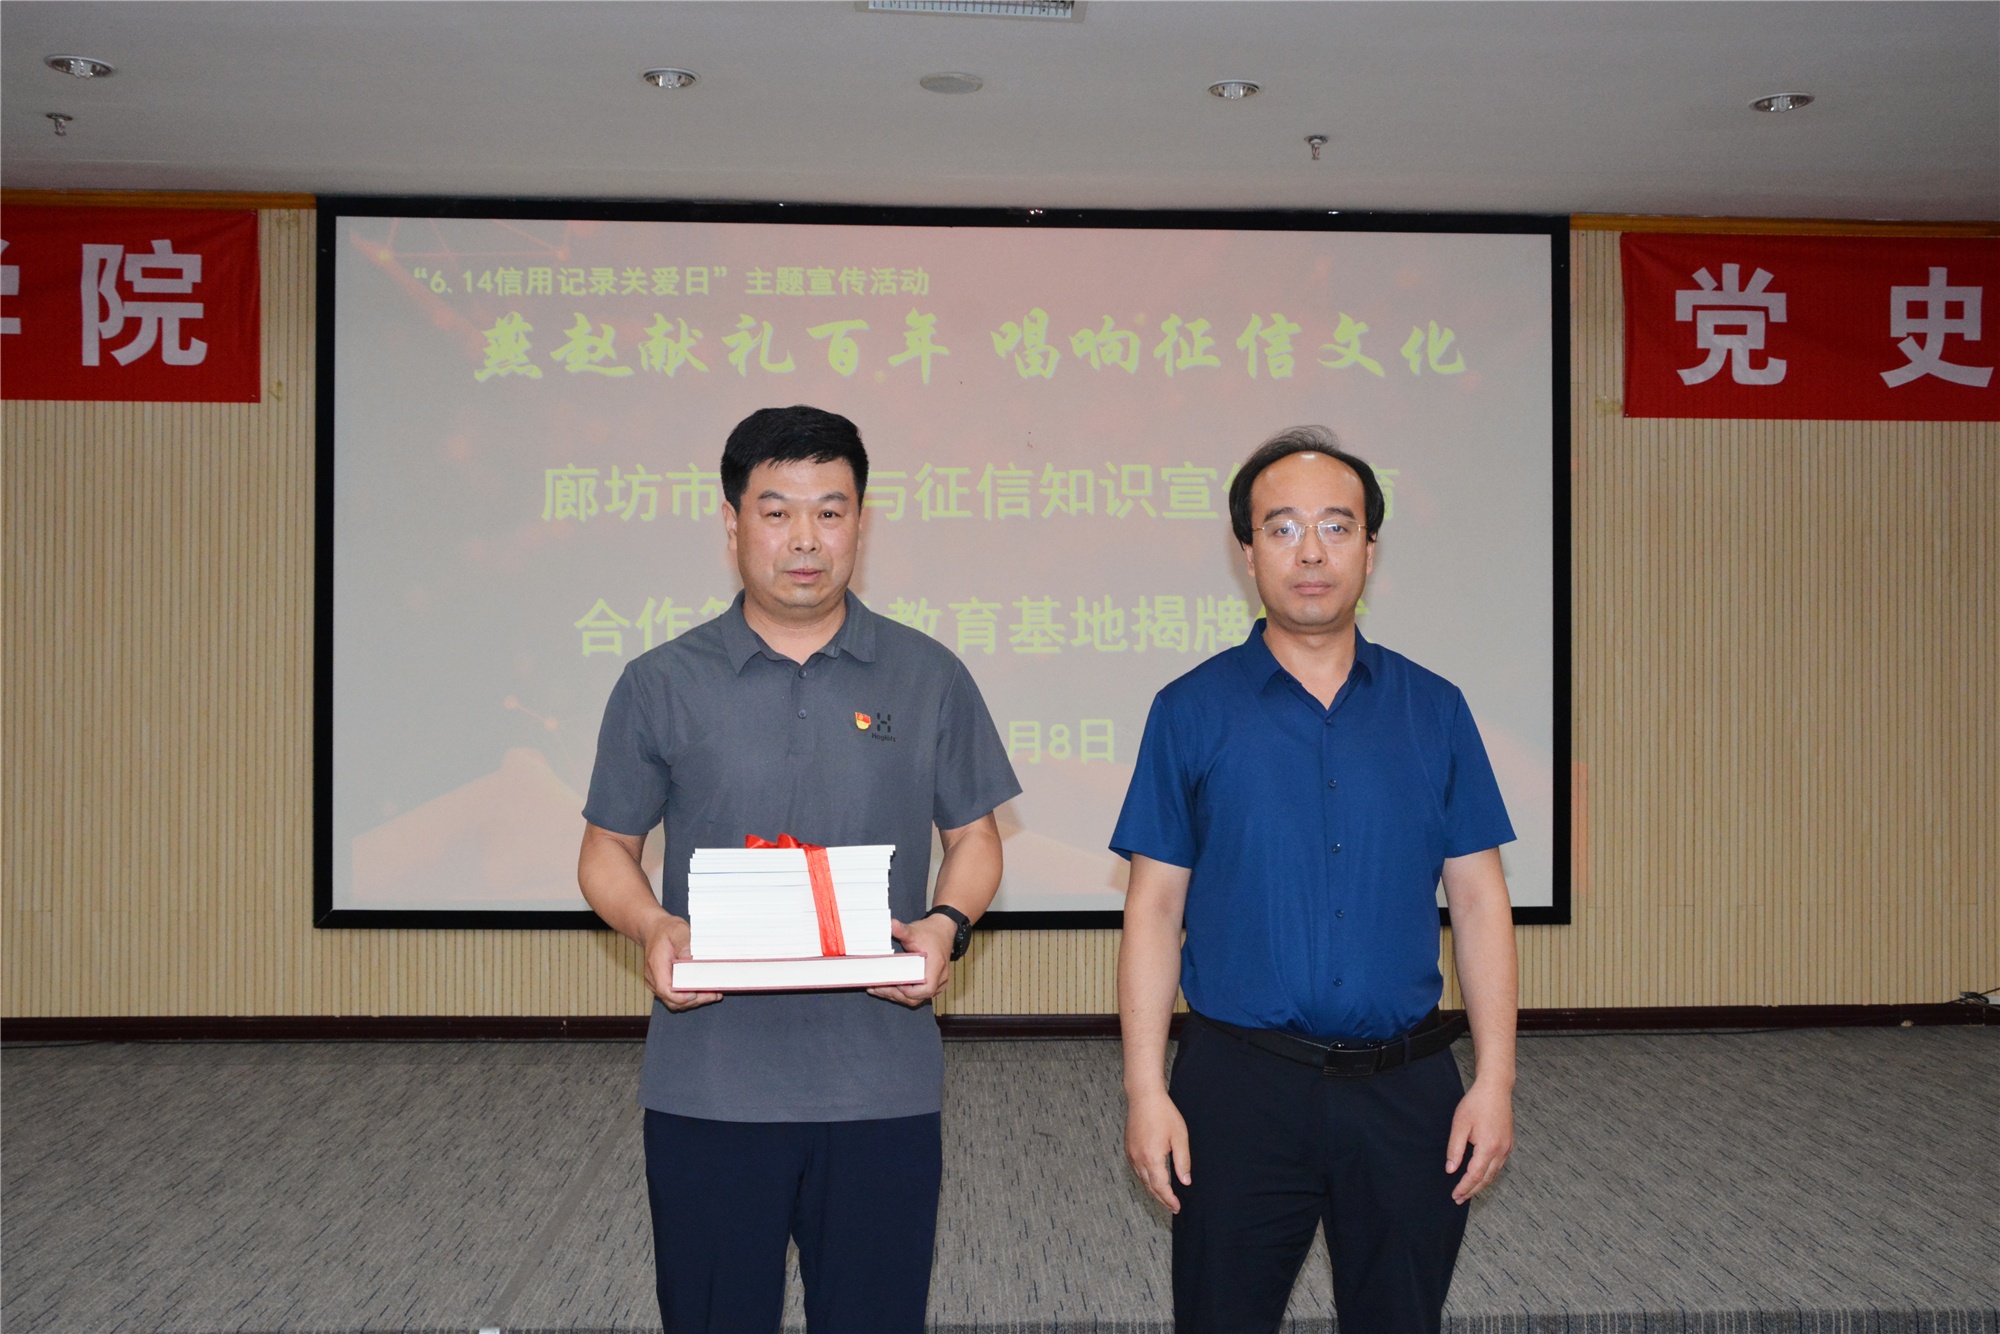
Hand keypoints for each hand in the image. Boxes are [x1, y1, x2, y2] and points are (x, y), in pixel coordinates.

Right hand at [642, 913, 721, 1011]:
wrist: (655, 930)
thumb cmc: (665, 931)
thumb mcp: (677, 931)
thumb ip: (684, 944)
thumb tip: (691, 958)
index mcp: (657, 966)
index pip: (665, 989)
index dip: (680, 996)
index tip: (696, 994)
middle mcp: (655, 978)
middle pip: (672, 999)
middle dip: (693, 1000)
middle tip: (712, 994)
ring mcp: (659, 983)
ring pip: (675, 1001)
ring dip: (694, 1000)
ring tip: (713, 994)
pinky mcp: (665, 983)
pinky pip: (677, 996)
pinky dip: (691, 996)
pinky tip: (705, 991)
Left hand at [868, 914, 954, 1005]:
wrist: (943, 930)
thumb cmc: (930, 933)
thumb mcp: (915, 931)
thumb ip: (902, 930)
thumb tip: (891, 924)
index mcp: (936, 967)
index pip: (925, 989)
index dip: (908, 990)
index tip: (894, 982)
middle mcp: (939, 978)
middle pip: (917, 997)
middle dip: (896, 995)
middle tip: (877, 988)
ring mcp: (937, 983)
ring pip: (917, 999)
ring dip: (898, 996)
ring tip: (878, 989)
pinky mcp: (933, 984)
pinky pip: (918, 995)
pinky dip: (903, 994)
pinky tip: (889, 988)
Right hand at [1124, 1087, 1191, 1213]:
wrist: (1144, 1096)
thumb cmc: (1163, 1113)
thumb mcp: (1179, 1137)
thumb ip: (1183, 1162)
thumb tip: (1185, 1181)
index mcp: (1152, 1158)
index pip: (1161, 1187)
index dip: (1169, 1199)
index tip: (1177, 1207)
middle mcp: (1139, 1159)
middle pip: (1150, 1186)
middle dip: (1161, 1198)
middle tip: (1172, 1206)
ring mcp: (1131, 1154)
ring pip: (1142, 1179)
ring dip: (1153, 1190)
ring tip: (1164, 1196)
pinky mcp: (1129, 1148)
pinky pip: (1137, 1170)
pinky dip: (1145, 1179)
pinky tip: (1153, 1179)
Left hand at [1446, 1076, 1513, 1202]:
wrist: (1495, 1089)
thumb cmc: (1476, 1104)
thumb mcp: (1460, 1125)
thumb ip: (1455, 1149)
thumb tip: (1451, 1170)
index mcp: (1488, 1148)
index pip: (1474, 1176)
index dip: (1464, 1187)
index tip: (1455, 1196)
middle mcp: (1501, 1151)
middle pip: (1486, 1179)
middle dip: (1472, 1190)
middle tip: (1459, 1199)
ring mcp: (1507, 1148)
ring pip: (1494, 1173)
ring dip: (1481, 1184)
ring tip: (1468, 1191)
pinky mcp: (1509, 1143)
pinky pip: (1498, 1165)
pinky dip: (1489, 1174)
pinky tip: (1480, 1175)